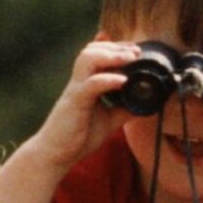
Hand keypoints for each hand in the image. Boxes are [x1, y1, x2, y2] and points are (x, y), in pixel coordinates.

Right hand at [23, 40, 135, 169]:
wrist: (55, 154)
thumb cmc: (78, 137)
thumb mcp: (109, 121)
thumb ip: (124, 110)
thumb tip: (146, 104)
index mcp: (85, 84)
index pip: (97, 54)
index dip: (115, 47)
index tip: (135, 48)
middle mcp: (79, 82)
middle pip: (91, 50)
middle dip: (115, 47)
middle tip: (136, 50)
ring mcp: (75, 90)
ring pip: (87, 60)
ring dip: (110, 55)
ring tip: (130, 58)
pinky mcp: (75, 103)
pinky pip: (90, 85)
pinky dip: (107, 80)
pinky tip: (123, 81)